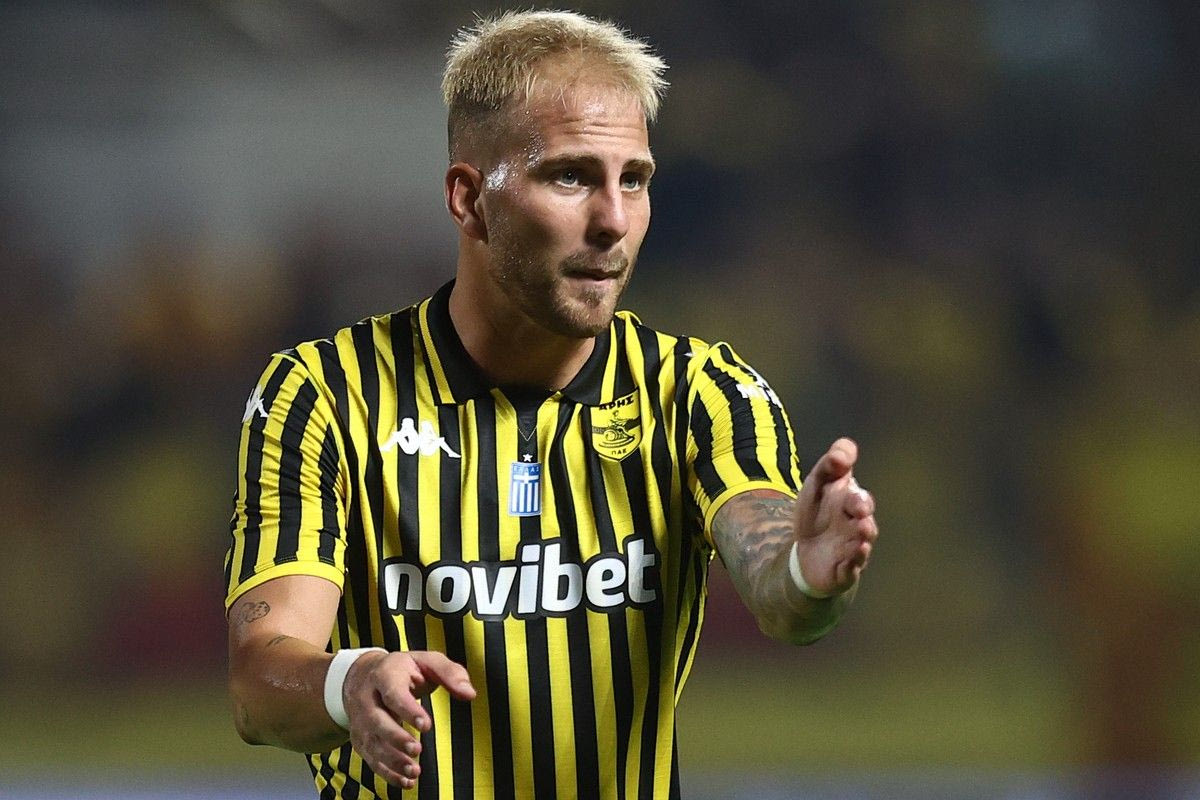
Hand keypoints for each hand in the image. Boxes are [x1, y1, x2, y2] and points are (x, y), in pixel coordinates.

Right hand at [341, 650, 475, 789]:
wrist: (362, 675)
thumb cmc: (403, 669)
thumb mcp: (427, 661)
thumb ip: (450, 674)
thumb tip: (470, 694)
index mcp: (385, 674)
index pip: (393, 693)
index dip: (408, 710)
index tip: (427, 725)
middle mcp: (367, 698)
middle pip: (376, 720)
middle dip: (396, 738)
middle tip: (417, 750)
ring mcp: (360, 720)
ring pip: (372, 743)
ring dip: (392, 760)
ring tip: (414, 771)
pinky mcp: (360, 738)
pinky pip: (370, 758)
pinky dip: (387, 772)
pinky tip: (406, 781)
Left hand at [793, 437, 877, 597]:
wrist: (806, 554)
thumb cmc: (817, 516)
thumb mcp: (817, 486)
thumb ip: (830, 466)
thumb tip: (843, 450)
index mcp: (851, 503)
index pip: (857, 495)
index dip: (854, 489)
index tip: (847, 479)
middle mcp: (857, 525)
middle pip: (864, 516)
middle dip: (862, 509)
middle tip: (859, 506)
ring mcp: (853, 549)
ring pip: (862, 541)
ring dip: (864, 535)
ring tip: (864, 527)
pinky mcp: (845, 571)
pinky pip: (852, 567)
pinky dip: (854, 561)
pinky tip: (855, 554)